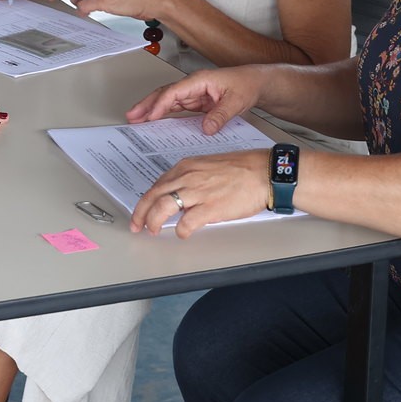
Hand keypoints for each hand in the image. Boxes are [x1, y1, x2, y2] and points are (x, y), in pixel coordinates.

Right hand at [124, 66, 263, 132]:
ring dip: (150, 109)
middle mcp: (192, 85)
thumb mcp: (237, 101)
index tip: (149, 116)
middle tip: (131, 116)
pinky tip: (154, 121)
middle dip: (146, 104)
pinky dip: (162, 113)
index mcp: (199, 80)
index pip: (174, 92)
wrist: (256, 83)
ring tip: (136, 120)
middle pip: (163, 94)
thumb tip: (206, 128)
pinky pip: (175, 107)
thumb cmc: (246, 84)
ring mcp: (193, 93)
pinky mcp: (195, 101)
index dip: (160, 105)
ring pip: (166, 100)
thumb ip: (220, 115)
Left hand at [132, 150, 270, 237]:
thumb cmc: (241, 170)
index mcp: (185, 167)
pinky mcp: (210, 207)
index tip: (141, 211)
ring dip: (153, 222)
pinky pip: (186, 223)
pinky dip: (180, 231)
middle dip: (140, 214)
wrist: (263, 172)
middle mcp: (187, 177)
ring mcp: (197, 192)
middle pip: (153, 197)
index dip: (145, 201)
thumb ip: (190, 179)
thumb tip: (178, 194)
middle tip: (137, 225)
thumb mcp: (207, 167)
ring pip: (162, 208)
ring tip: (153, 231)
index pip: (156, 185)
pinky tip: (183, 234)